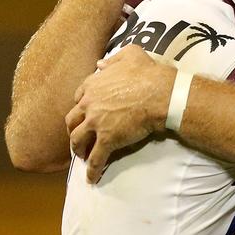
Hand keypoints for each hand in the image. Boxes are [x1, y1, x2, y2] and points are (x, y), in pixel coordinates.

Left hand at [65, 45, 176, 182]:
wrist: (162, 95)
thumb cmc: (150, 74)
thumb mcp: (132, 54)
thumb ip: (113, 59)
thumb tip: (100, 64)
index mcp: (93, 85)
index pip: (79, 97)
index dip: (81, 106)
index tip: (85, 113)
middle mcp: (89, 104)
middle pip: (72, 120)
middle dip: (73, 129)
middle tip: (79, 136)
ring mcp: (96, 123)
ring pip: (77, 140)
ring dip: (78, 149)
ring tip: (82, 156)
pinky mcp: (108, 140)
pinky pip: (96, 158)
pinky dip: (92, 170)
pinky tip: (91, 179)